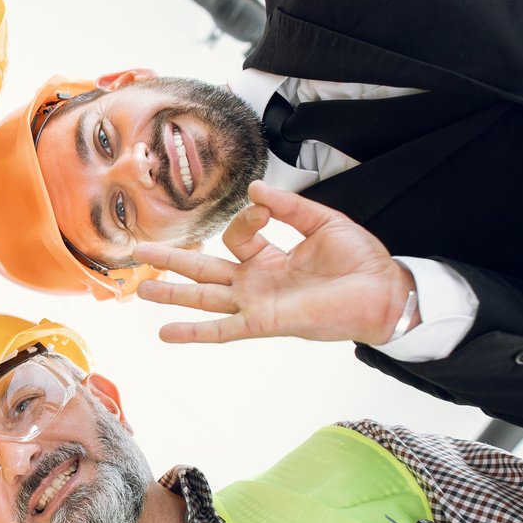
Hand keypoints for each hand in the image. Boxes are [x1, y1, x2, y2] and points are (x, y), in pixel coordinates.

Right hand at [136, 180, 415, 345]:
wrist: (384, 292)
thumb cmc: (360, 261)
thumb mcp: (323, 222)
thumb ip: (288, 206)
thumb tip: (254, 189)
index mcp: (270, 258)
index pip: (237, 236)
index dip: (247, 217)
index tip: (264, 207)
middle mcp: (257, 282)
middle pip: (203, 270)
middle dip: (171, 259)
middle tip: (138, 249)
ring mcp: (257, 303)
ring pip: (204, 298)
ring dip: (172, 293)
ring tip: (140, 289)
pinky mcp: (264, 322)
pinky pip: (223, 329)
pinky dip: (194, 332)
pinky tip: (164, 333)